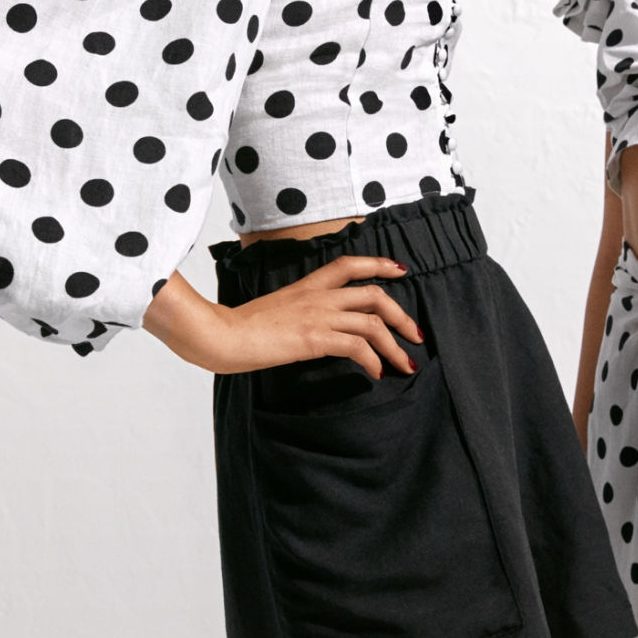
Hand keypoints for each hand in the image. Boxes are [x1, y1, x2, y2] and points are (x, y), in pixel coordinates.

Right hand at [171, 255, 423, 375]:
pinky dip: (374, 360)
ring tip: (406, 364)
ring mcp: (318, 316)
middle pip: (374, 295)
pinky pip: (357, 346)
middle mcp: (318, 296)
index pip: (349, 264)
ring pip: (372, 323)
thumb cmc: (240, 327)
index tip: (401, 271)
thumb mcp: (275, 310)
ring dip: (396, 345)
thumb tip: (314, 329)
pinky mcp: (314, 338)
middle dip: (402, 316)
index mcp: (308, 285)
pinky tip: (376, 373)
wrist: (221, 335)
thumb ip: (299, 312)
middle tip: (416, 335)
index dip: (379, 264)